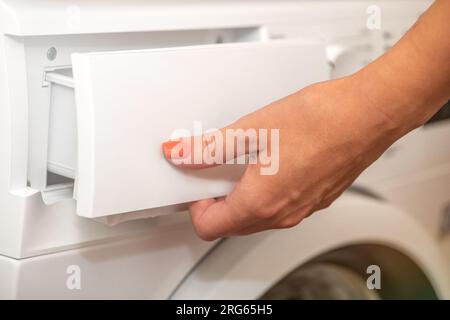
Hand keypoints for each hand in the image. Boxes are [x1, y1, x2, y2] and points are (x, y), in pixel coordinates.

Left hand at [163, 74, 402, 240]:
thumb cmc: (322, 121)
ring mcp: (302, 210)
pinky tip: (271, 161)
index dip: (195, 205)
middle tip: (215, 169)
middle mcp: (282, 215)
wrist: (368, 114)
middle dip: (216, 201)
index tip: (196, 181)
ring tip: (244, 161)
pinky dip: (265, 193)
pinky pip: (279, 208)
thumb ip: (210, 147)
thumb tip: (181, 153)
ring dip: (241, 197)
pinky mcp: (316, 200)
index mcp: (260, 203)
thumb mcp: (252, 129)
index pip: (209, 226)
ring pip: (256, 218)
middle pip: (232, 225)